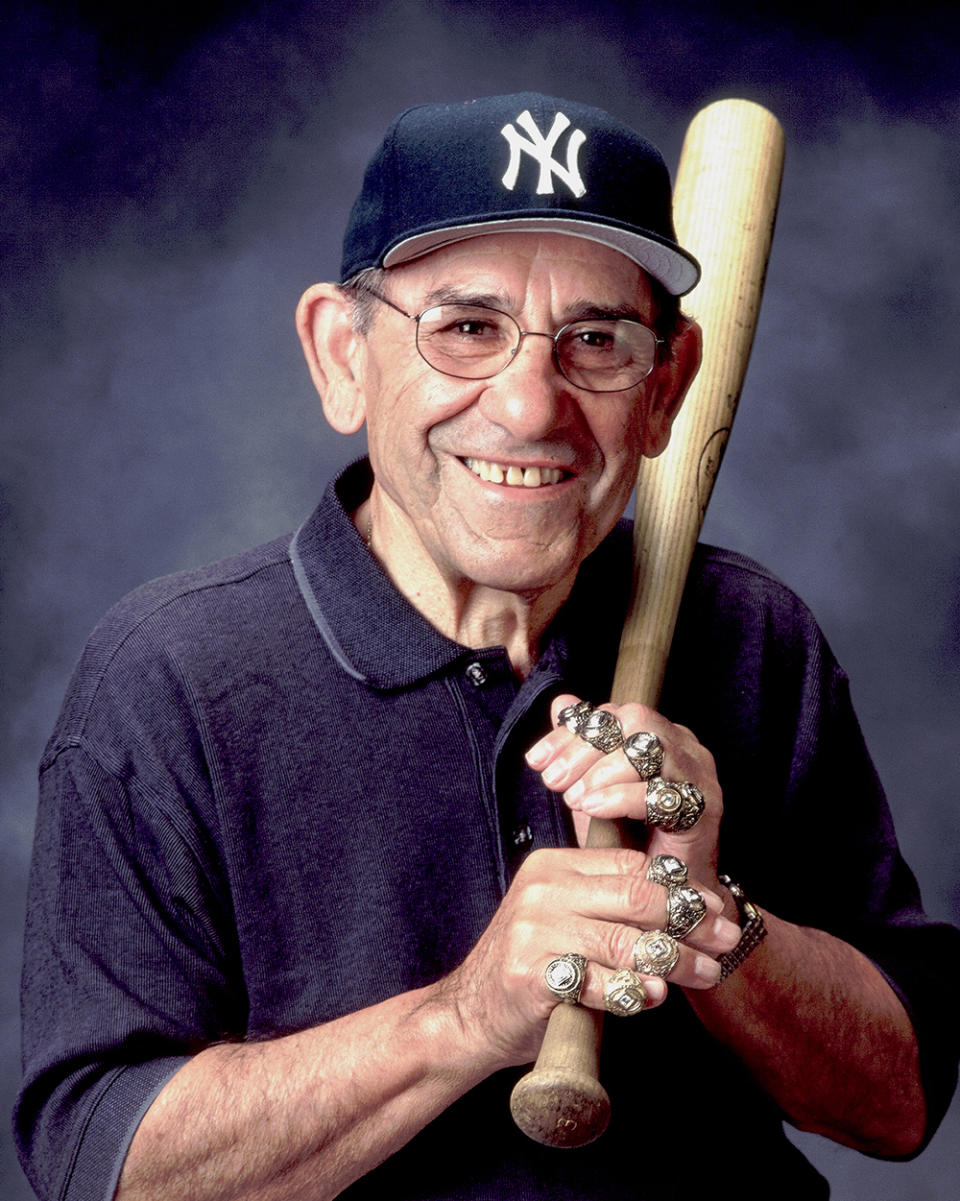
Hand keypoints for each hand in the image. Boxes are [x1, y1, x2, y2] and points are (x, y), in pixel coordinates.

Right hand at [435, 840, 738, 1072]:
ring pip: (624, 941)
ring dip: (675, 960)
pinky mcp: (531, 974)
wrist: (470, 1014)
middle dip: (689, 919)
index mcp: (554, 867)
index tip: (717, 909)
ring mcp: (533, 931)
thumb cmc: (532, 967)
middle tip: (725, 938)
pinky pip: (597, 982)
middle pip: (634, 897)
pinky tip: (654, 996)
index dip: (681, 887)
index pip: (631, 865)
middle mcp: (543, 890)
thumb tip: (695, 909)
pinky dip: (632, 990)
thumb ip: (612, 908)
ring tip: (707, 973)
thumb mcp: (565, 919)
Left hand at [525, 694, 724, 892]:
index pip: (612, 714)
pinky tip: (594, 809)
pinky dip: (622, 796)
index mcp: (659, 734)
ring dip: (603, 770)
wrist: (666, 894)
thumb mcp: (594, 789)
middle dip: (586, 748)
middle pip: (634, 720)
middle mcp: (684, 746)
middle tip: (554, 780)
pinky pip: (662, 791)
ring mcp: (698, 775)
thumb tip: (561, 702)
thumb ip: (580, 747)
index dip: (570, 733)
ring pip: (651, 747)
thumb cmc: (631, 840)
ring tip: (574, 797)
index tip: (537, 761)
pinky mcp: (705, 809)